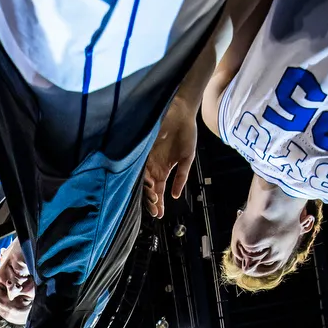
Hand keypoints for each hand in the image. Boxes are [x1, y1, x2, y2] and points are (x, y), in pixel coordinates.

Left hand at [143, 96, 197, 218]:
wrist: (181, 112)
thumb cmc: (186, 132)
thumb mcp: (186, 159)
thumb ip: (181, 177)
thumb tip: (176, 196)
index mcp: (163, 169)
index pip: (158, 190)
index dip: (158, 203)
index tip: (159, 215)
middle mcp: (153, 166)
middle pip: (148, 188)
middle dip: (151, 201)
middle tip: (155, 212)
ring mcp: (147, 158)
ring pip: (143, 181)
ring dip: (148, 192)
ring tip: (154, 200)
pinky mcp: (144, 149)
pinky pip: (141, 167)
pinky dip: (145, 177)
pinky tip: (151, 185)